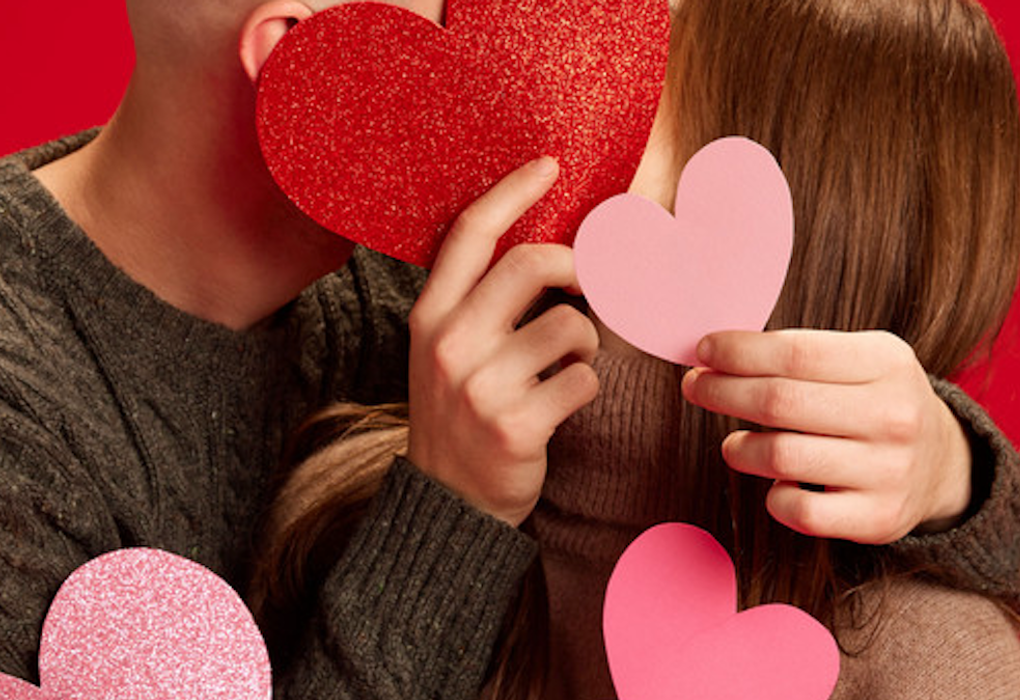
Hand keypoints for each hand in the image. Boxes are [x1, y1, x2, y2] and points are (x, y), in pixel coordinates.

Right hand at [406, 158, 600, 525]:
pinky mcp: (515, 425)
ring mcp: (479, 386)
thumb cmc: (458, 414)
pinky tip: (564, 401)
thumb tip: (550, 252)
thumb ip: (479, 302)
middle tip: (590, 284)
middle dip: (578, 268)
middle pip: (533, 264)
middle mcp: (449, 343)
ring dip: (587, 342)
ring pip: (572, 326)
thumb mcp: (445, 351)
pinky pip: (583, 379)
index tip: (550, 166)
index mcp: (429, 316)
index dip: (513, 191)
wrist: (447, 503)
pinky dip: (586, 386)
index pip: (470, 233)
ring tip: (570, 362)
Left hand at [681, 329, 971, 543]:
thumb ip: (798, 353)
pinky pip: (799, 510)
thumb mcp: (860, 358)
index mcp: (887, 362)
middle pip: (779, 402)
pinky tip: (775, 482)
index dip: (739, 351)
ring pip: (780, 456)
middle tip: (695, 388)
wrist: (941, 463)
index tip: (704, 350)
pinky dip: (773, 496)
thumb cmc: (874, 400)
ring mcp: (890, 470)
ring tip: (734, 443)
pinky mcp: (878, 518)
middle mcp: (894, 415)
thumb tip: (714, 354)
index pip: (794, 352)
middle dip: (722, 392)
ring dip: (739, 448)